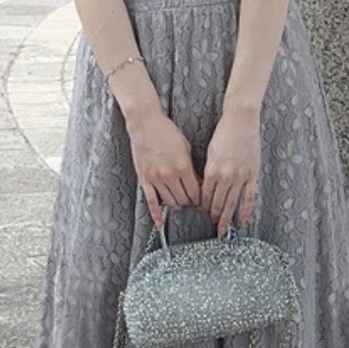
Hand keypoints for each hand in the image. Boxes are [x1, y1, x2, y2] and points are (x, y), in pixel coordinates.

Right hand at [126, 108, 201, 227]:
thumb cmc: (167, 132)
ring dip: (178, 206)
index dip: (202, 199)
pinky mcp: (144, 179)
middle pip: (185, 200)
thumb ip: (192, 168)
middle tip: (194, 202)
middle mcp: (169, 175)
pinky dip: (156, 214)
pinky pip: (150, 201)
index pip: (196, 192)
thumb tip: (199, 184)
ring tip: (182, 203)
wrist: (145, 123)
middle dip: (191, 203)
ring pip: (170, 203)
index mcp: (183, 167)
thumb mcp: (186, 147)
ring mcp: (156, 179)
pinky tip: (160, 224)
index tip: (204, 200)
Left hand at [201, 107, 260, 235]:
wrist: (240, 120)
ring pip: (231, 203)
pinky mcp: (252, 175)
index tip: (203, 213)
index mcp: (212, 170)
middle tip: (212, 227)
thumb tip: (208, 187)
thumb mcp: (210, 152)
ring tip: (223, 229)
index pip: (205, 196)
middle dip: (214, 216)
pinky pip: (249, 198)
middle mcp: (225, 176)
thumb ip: (209, 171)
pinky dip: (245, 211)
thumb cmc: (224, 133)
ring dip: (226, 218)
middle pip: (217, 203)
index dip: (204, 207)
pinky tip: (242, 221)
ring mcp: (240, 177)